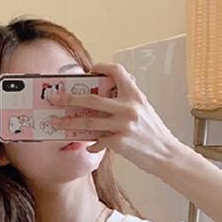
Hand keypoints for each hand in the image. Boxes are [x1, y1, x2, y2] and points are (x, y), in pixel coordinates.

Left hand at [48, 62, 178, 171]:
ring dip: (69, 122)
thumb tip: (105, 101)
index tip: (90, 70)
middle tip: (55, 98)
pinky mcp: (119, 141)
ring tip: (56, 123)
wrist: (166, 154)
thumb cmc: (154, 134)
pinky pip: (97, 141)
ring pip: (88, 120)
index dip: (102, 67)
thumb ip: (127, 103)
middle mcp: (128, 107)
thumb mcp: (144, 111)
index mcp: (135, 95)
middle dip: (69, 97)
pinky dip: (91, 144)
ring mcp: (122, 124)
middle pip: (91, 97)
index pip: (117, 71)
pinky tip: (89, 146)